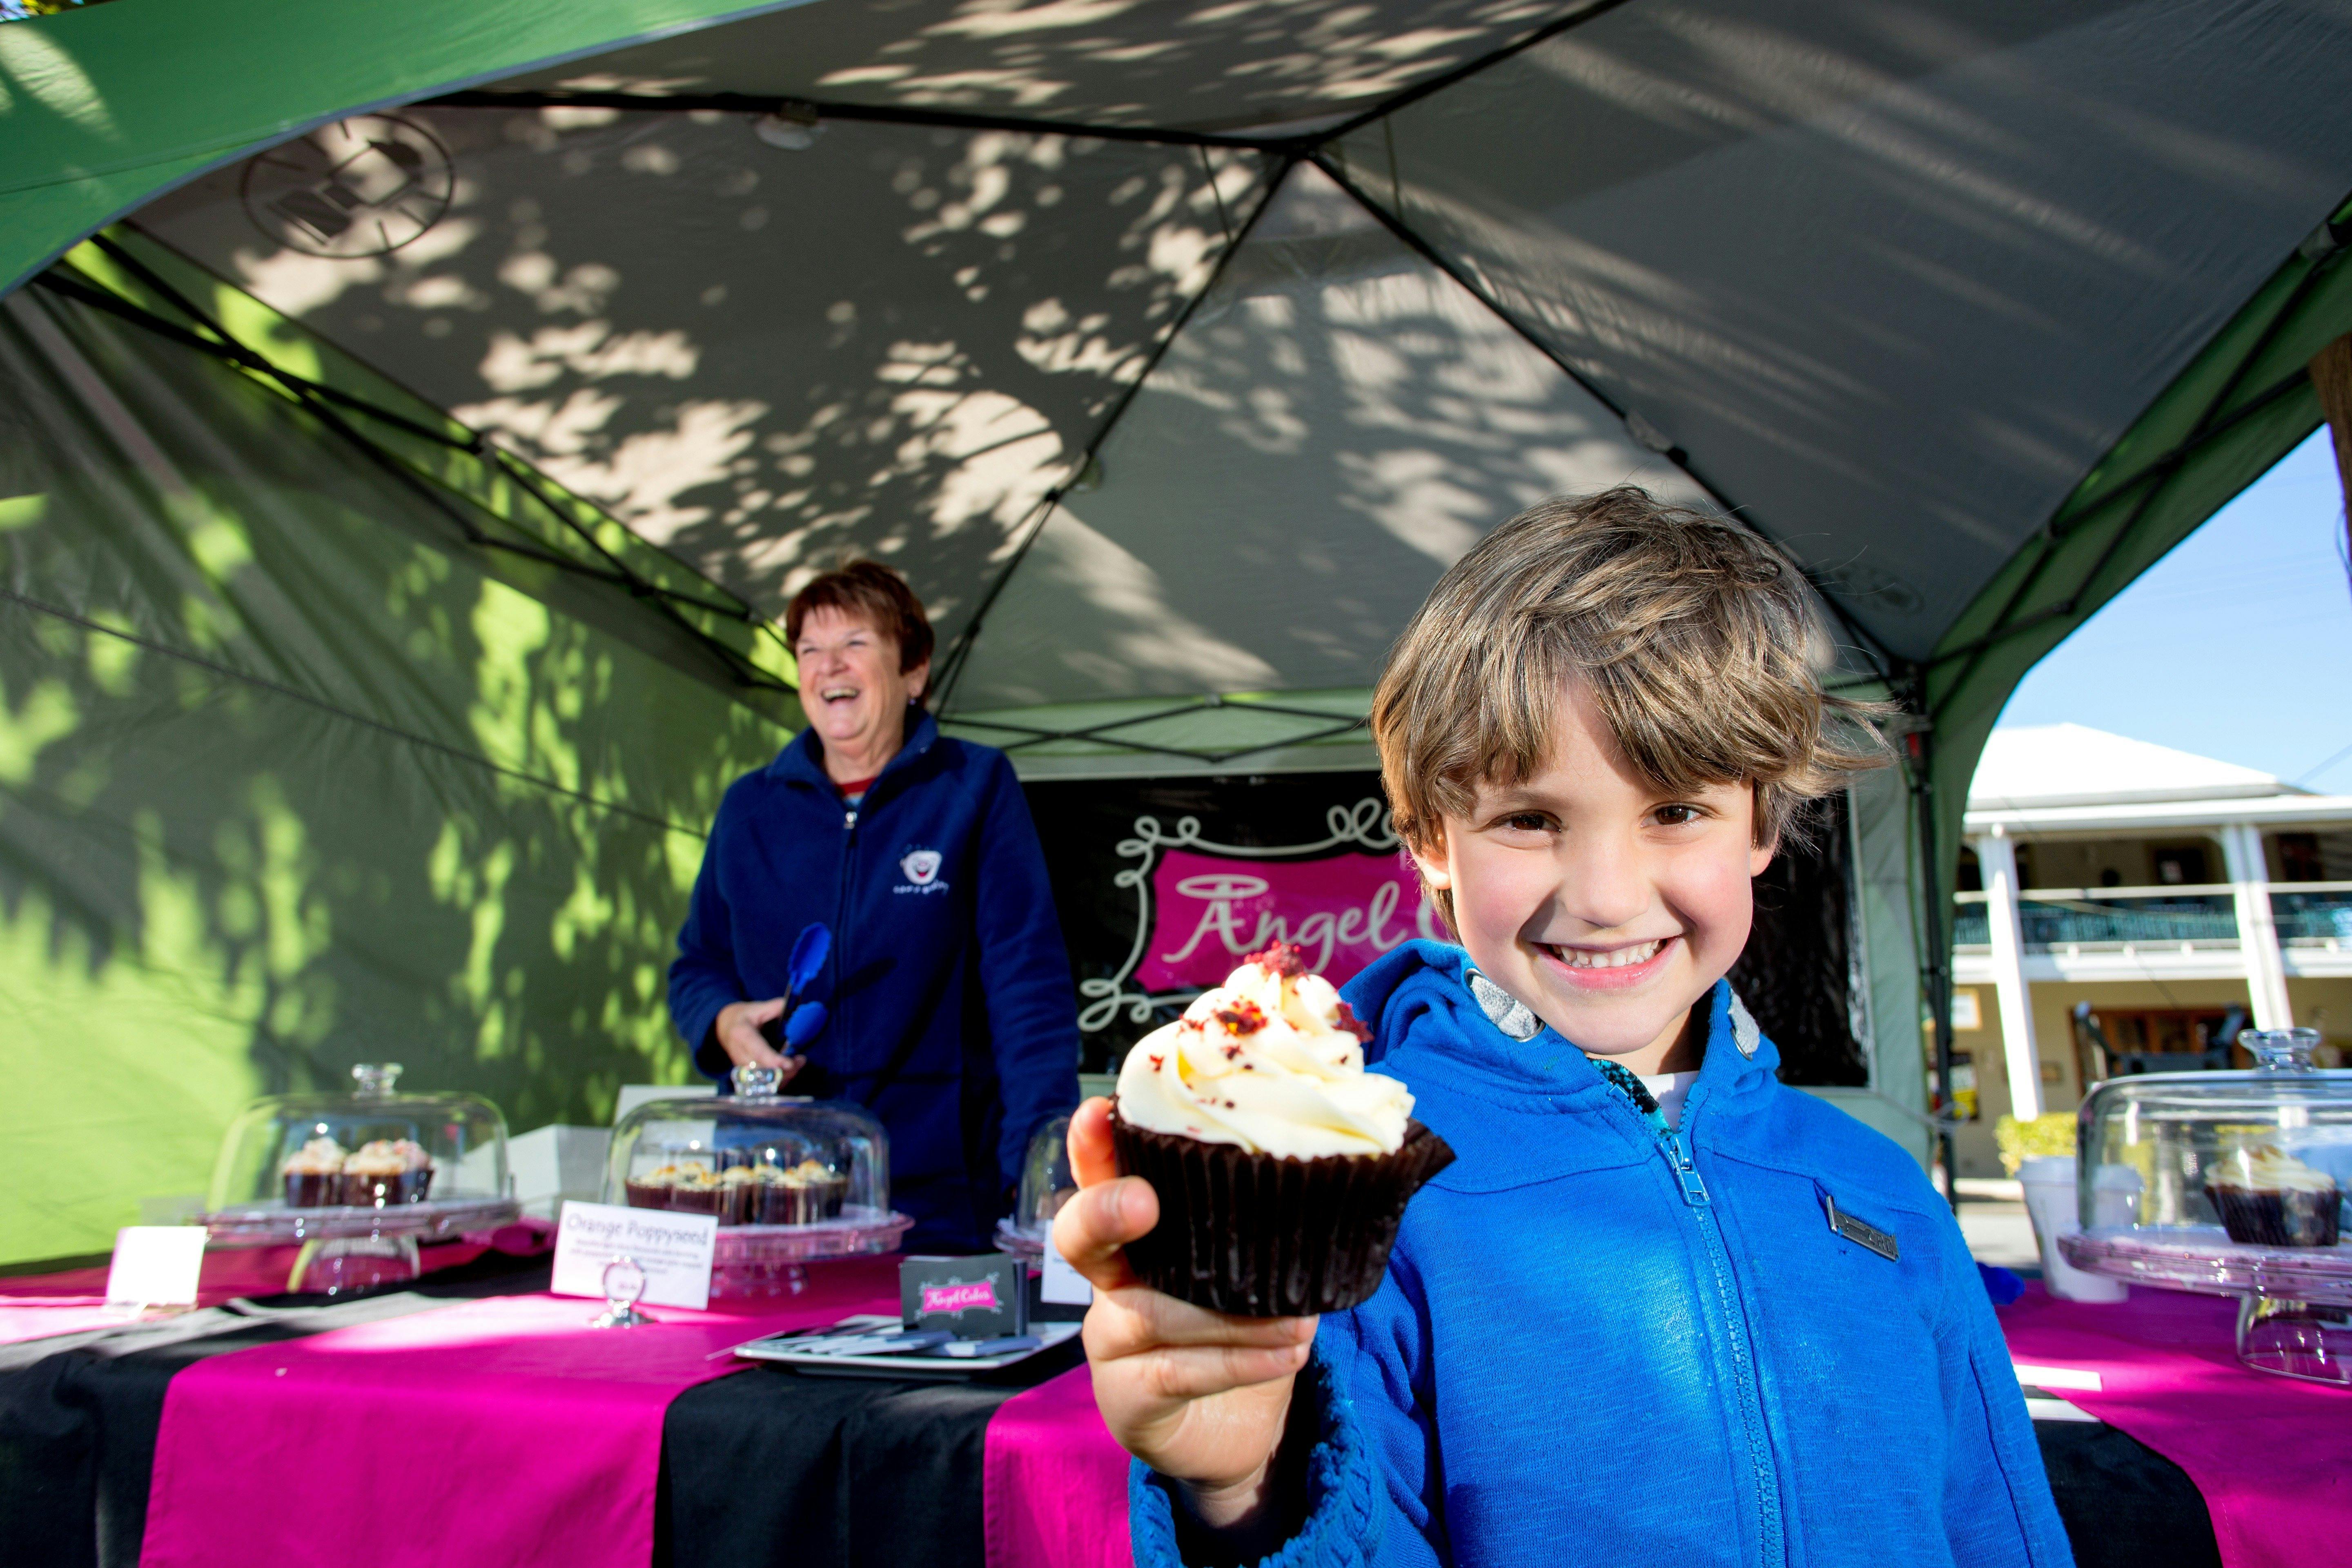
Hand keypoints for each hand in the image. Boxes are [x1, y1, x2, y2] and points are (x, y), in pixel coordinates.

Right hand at [713, 998, 804, 1083]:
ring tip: (798, 1064)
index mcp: (742, 1035)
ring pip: (763, 1081)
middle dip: (784, 1071)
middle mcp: (740, 1054)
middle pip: (762, 1071)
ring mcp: (741, 1066)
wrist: (723, 1026)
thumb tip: (794, 1008)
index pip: (758, 1052)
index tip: (789, 1063)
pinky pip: (763, 1083)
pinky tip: (789, 1071)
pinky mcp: (745, 1074)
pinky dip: (778, 1081)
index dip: (773, 1060)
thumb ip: (776, 1007)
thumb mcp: (757, 1007)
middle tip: (801, 1060)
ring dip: (784, 1077)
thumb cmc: (743, 1016)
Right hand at [1053, 1097, 1311, 1539]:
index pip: (1101, 1177)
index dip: (1091, 1146)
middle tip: (1145, 1202)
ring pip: (1151, 1313)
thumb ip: (1266, 1224)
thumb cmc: (1241, 1324)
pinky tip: (1287, 1354)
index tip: (1098, 1111)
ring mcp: (1110, 1341)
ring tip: (1299, 1317)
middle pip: (1080, 1237)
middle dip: (1106, 1211)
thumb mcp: (1253, 1266)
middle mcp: (1111, 1280)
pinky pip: (1176, 1373)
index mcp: (1136, 1232)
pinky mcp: (1127, 1398)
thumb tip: (1332, 1175)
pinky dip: (1237, 1362)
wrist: (1233, 1429)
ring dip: (1231, 1315)